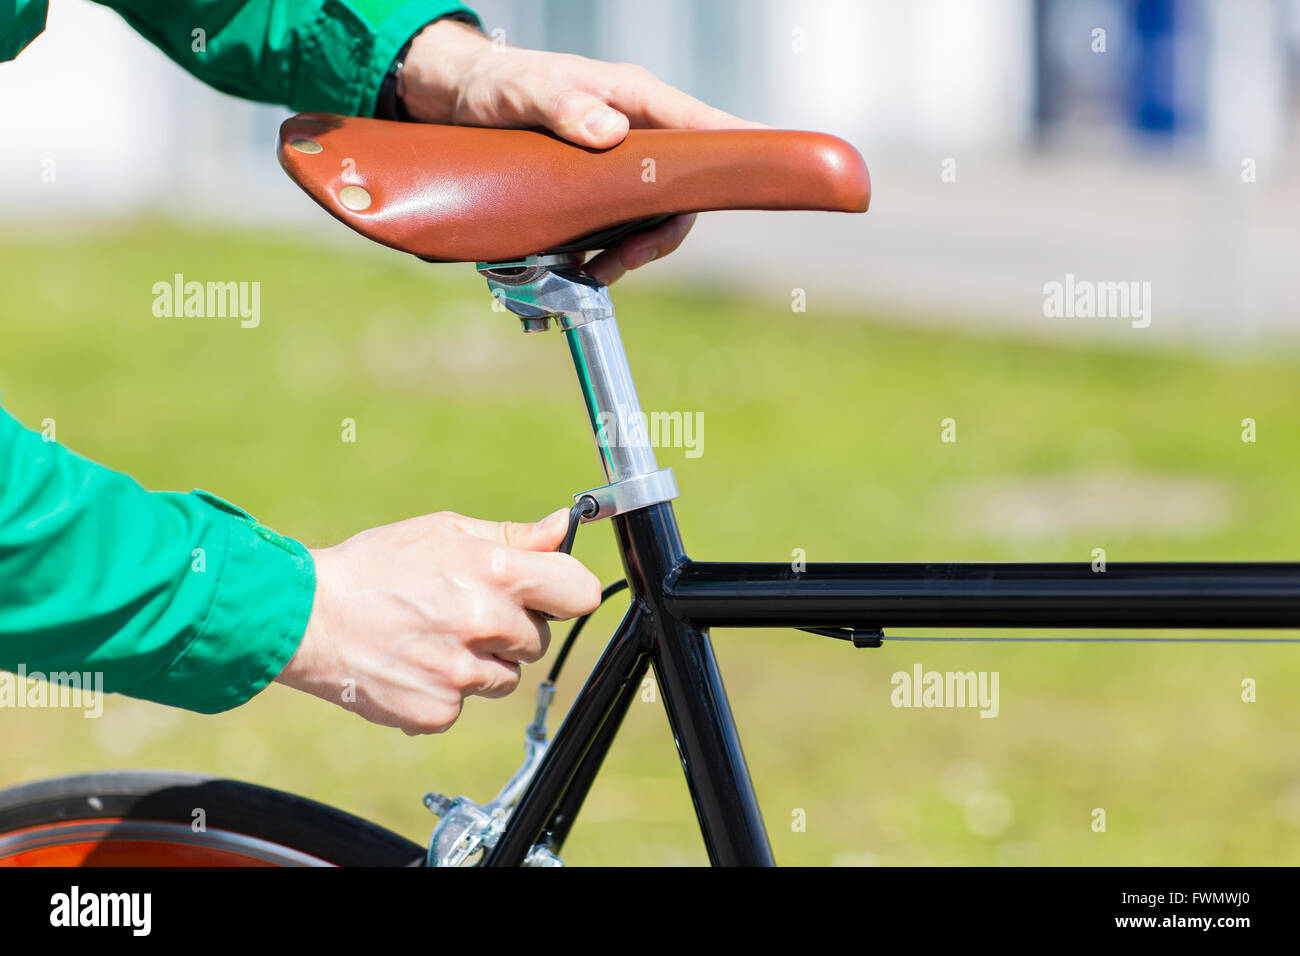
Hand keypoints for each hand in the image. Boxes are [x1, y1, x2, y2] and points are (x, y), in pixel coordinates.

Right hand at [275, 509, 601, 734]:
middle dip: (511, 629)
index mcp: (497, 573)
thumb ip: (513, 536)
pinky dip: (444, 692)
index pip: (579, 592)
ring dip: (481, 663)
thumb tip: (562, 526)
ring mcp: (462, 674)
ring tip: (432, 637)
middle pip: (539, 639)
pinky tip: (413, 665)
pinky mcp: (437, 711)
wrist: (307, 616)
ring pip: (505, 678)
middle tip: (462, 611)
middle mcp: (487, 624)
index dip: (564, 592)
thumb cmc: (376, 566)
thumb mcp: (444, 532)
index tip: (548, 593)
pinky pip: (463, 706)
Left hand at [397, 18, 765, 283]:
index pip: (702, 124)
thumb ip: (563, 106)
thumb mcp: (523, 93)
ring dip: (634, 249)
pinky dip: (611, 251)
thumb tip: (611, 132)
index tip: (775, 162)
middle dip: (663, 231)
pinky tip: (584, 268)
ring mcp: (626, 159)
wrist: (465, 101)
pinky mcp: (606, 185)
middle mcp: (640, 129)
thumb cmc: (499, 86)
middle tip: (626, 260)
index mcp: (634, 98)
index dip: (743, 147)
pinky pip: (627, 224)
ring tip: (595, 273)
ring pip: (657, 213)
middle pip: (685, 186)